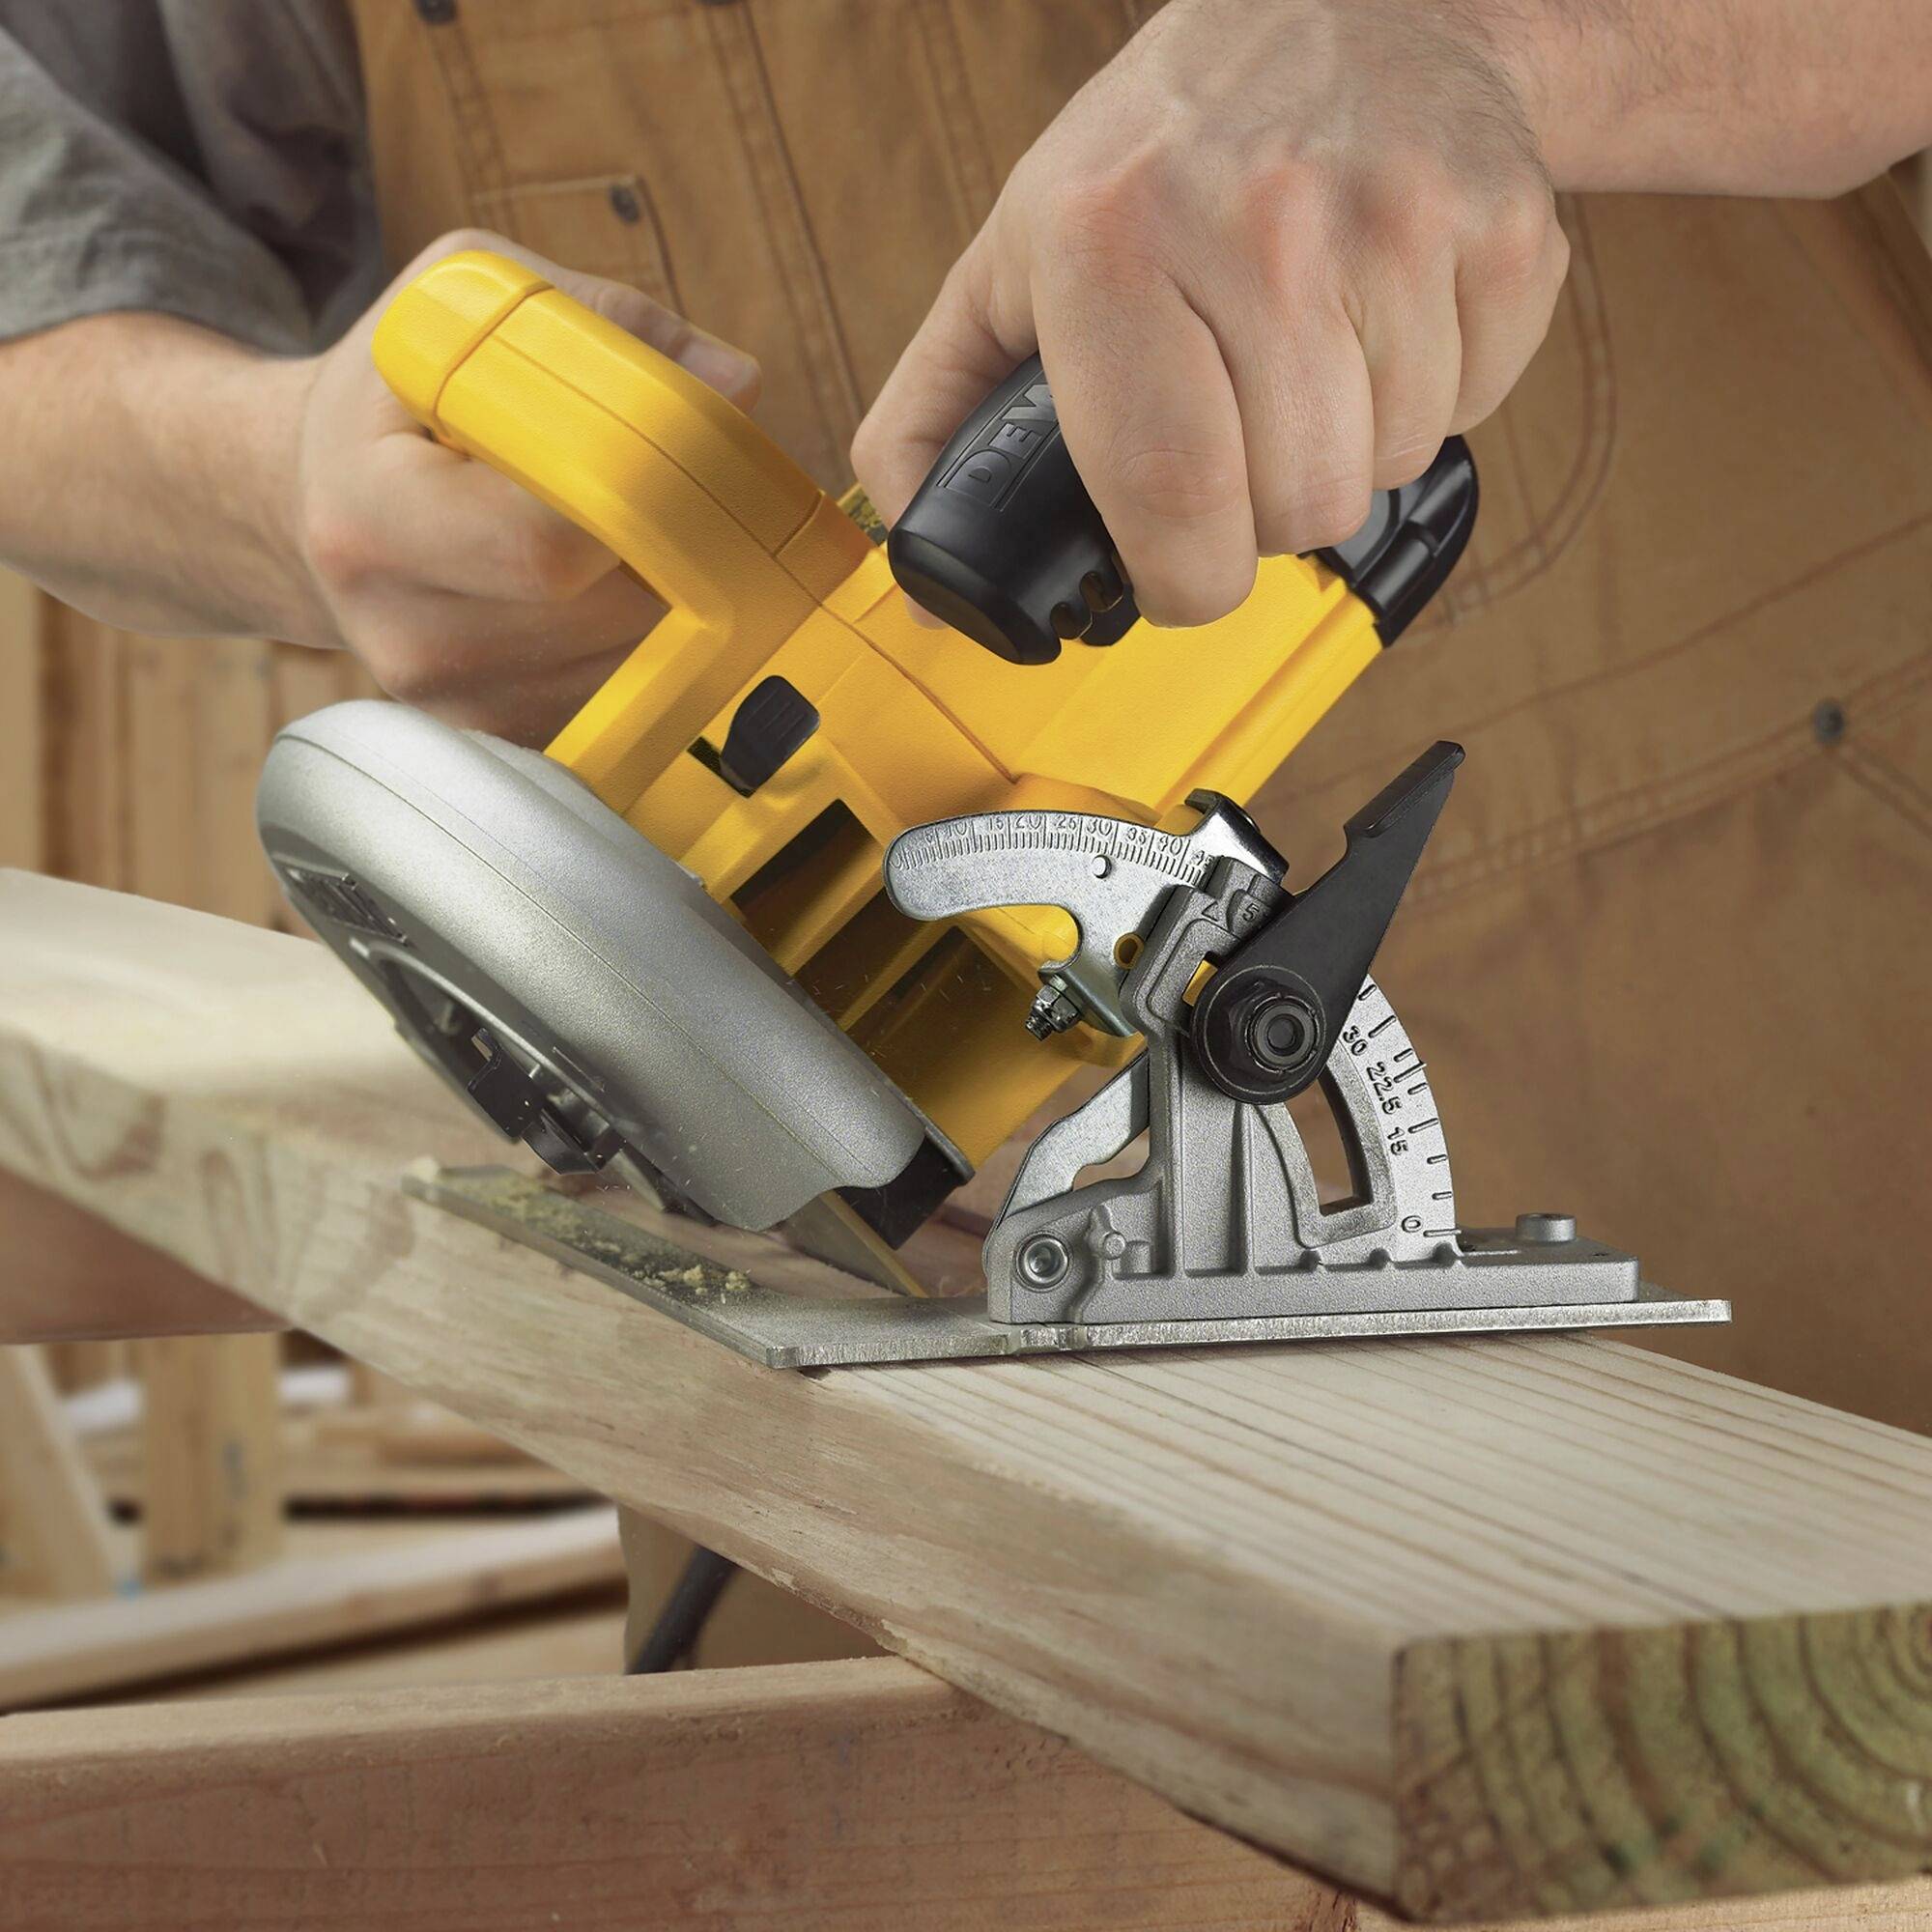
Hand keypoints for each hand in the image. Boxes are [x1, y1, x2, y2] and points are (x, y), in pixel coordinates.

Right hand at [283, 232, 759, 741]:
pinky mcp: (504, 740)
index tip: (678, 457)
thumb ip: (605, 326)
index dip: (635, 501)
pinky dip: (654, 645)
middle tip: (689, 491)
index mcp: (374, 517)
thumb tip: (735, 384)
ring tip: (639, 533)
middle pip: (610, 612)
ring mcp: (457, 706)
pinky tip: (618, 588)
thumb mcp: (466, 307)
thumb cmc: (401, 395)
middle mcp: (406, 634)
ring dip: (676, 598)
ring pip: (635, 664)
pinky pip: (627, 702)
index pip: (544, 546)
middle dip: (676, 547)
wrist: (310, 506)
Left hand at [851, 0, 1567, 627]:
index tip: (1181, 579)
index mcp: (1112, 241)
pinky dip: (1434, 395)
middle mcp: (1257, 223)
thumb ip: (940, 410)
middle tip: (1244, 438)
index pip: (1169, 492)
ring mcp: (1393, 220)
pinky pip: (1476, 405)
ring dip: (1351, 451)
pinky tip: (1384, 321)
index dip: (1183, 579)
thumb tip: (919, 569)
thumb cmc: (1166, 154)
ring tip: (1309, 361)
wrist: (1355, 6)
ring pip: (1391, 465)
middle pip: (1296, 504)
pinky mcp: (1501, 229)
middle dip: (1267, 515)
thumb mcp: (1016, 255)